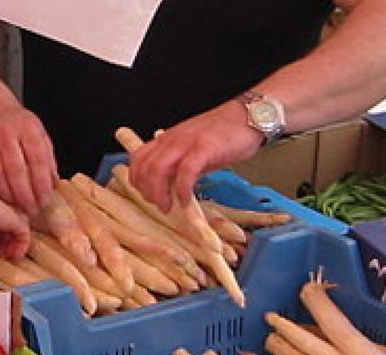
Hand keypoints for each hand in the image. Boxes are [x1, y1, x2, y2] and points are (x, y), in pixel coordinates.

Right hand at [0, 103, 57, 216]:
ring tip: (17, 208)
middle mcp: (6, 136)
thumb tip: (54, 184)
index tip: (45, 200)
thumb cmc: (18, 125)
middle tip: (32, 210)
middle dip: (26, 195)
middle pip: (16, 171)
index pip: (38, 161)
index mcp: (27, 130)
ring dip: (8, 197)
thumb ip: (48, 157)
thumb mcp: (39, 133)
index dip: (42, 184)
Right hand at [0, 193, 30, 270]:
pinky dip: (22, 247)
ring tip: (9, 258)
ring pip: (18, 232)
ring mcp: (5, 214)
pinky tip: (13, 256)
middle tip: (1, 258)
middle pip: (8, 230)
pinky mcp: (12, 218)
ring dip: (15, 247)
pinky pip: (25, 235)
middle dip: (6, 245)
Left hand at [128, 102, 264, 211]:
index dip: (137, 181)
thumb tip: (170, 189)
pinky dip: (182, 189)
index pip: (139, 159)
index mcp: (168, 139)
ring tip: (169, 206)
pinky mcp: (204, 148)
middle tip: (160, 205)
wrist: (248, 116)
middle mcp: (172, 139)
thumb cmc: (223, 134)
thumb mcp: (194, 150)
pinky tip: (186, 200)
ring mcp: (187, 142)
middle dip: (147, 192)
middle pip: (144, 167)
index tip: (147, 195)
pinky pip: (185, 172)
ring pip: (158, 169)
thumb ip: (179, 166)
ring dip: (159, 193)